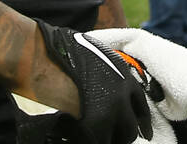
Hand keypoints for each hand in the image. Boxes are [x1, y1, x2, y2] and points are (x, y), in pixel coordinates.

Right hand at [32, 20, 151, 143]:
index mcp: (123, 77)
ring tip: (95, 135)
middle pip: (130, 128)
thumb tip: (104, 85)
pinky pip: (98, 142)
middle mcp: (120, 97)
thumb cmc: (61, 51)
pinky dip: (90, 140)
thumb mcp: (95, 55)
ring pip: (116, 139)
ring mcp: (108, 114)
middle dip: (122, 134)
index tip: (144, 131)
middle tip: (113, 136)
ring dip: (107, 138)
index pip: (141, 107)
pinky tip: (81, 137)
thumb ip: (106, 72)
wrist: (43, 56)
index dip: (141, 121)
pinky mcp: (92, 128)